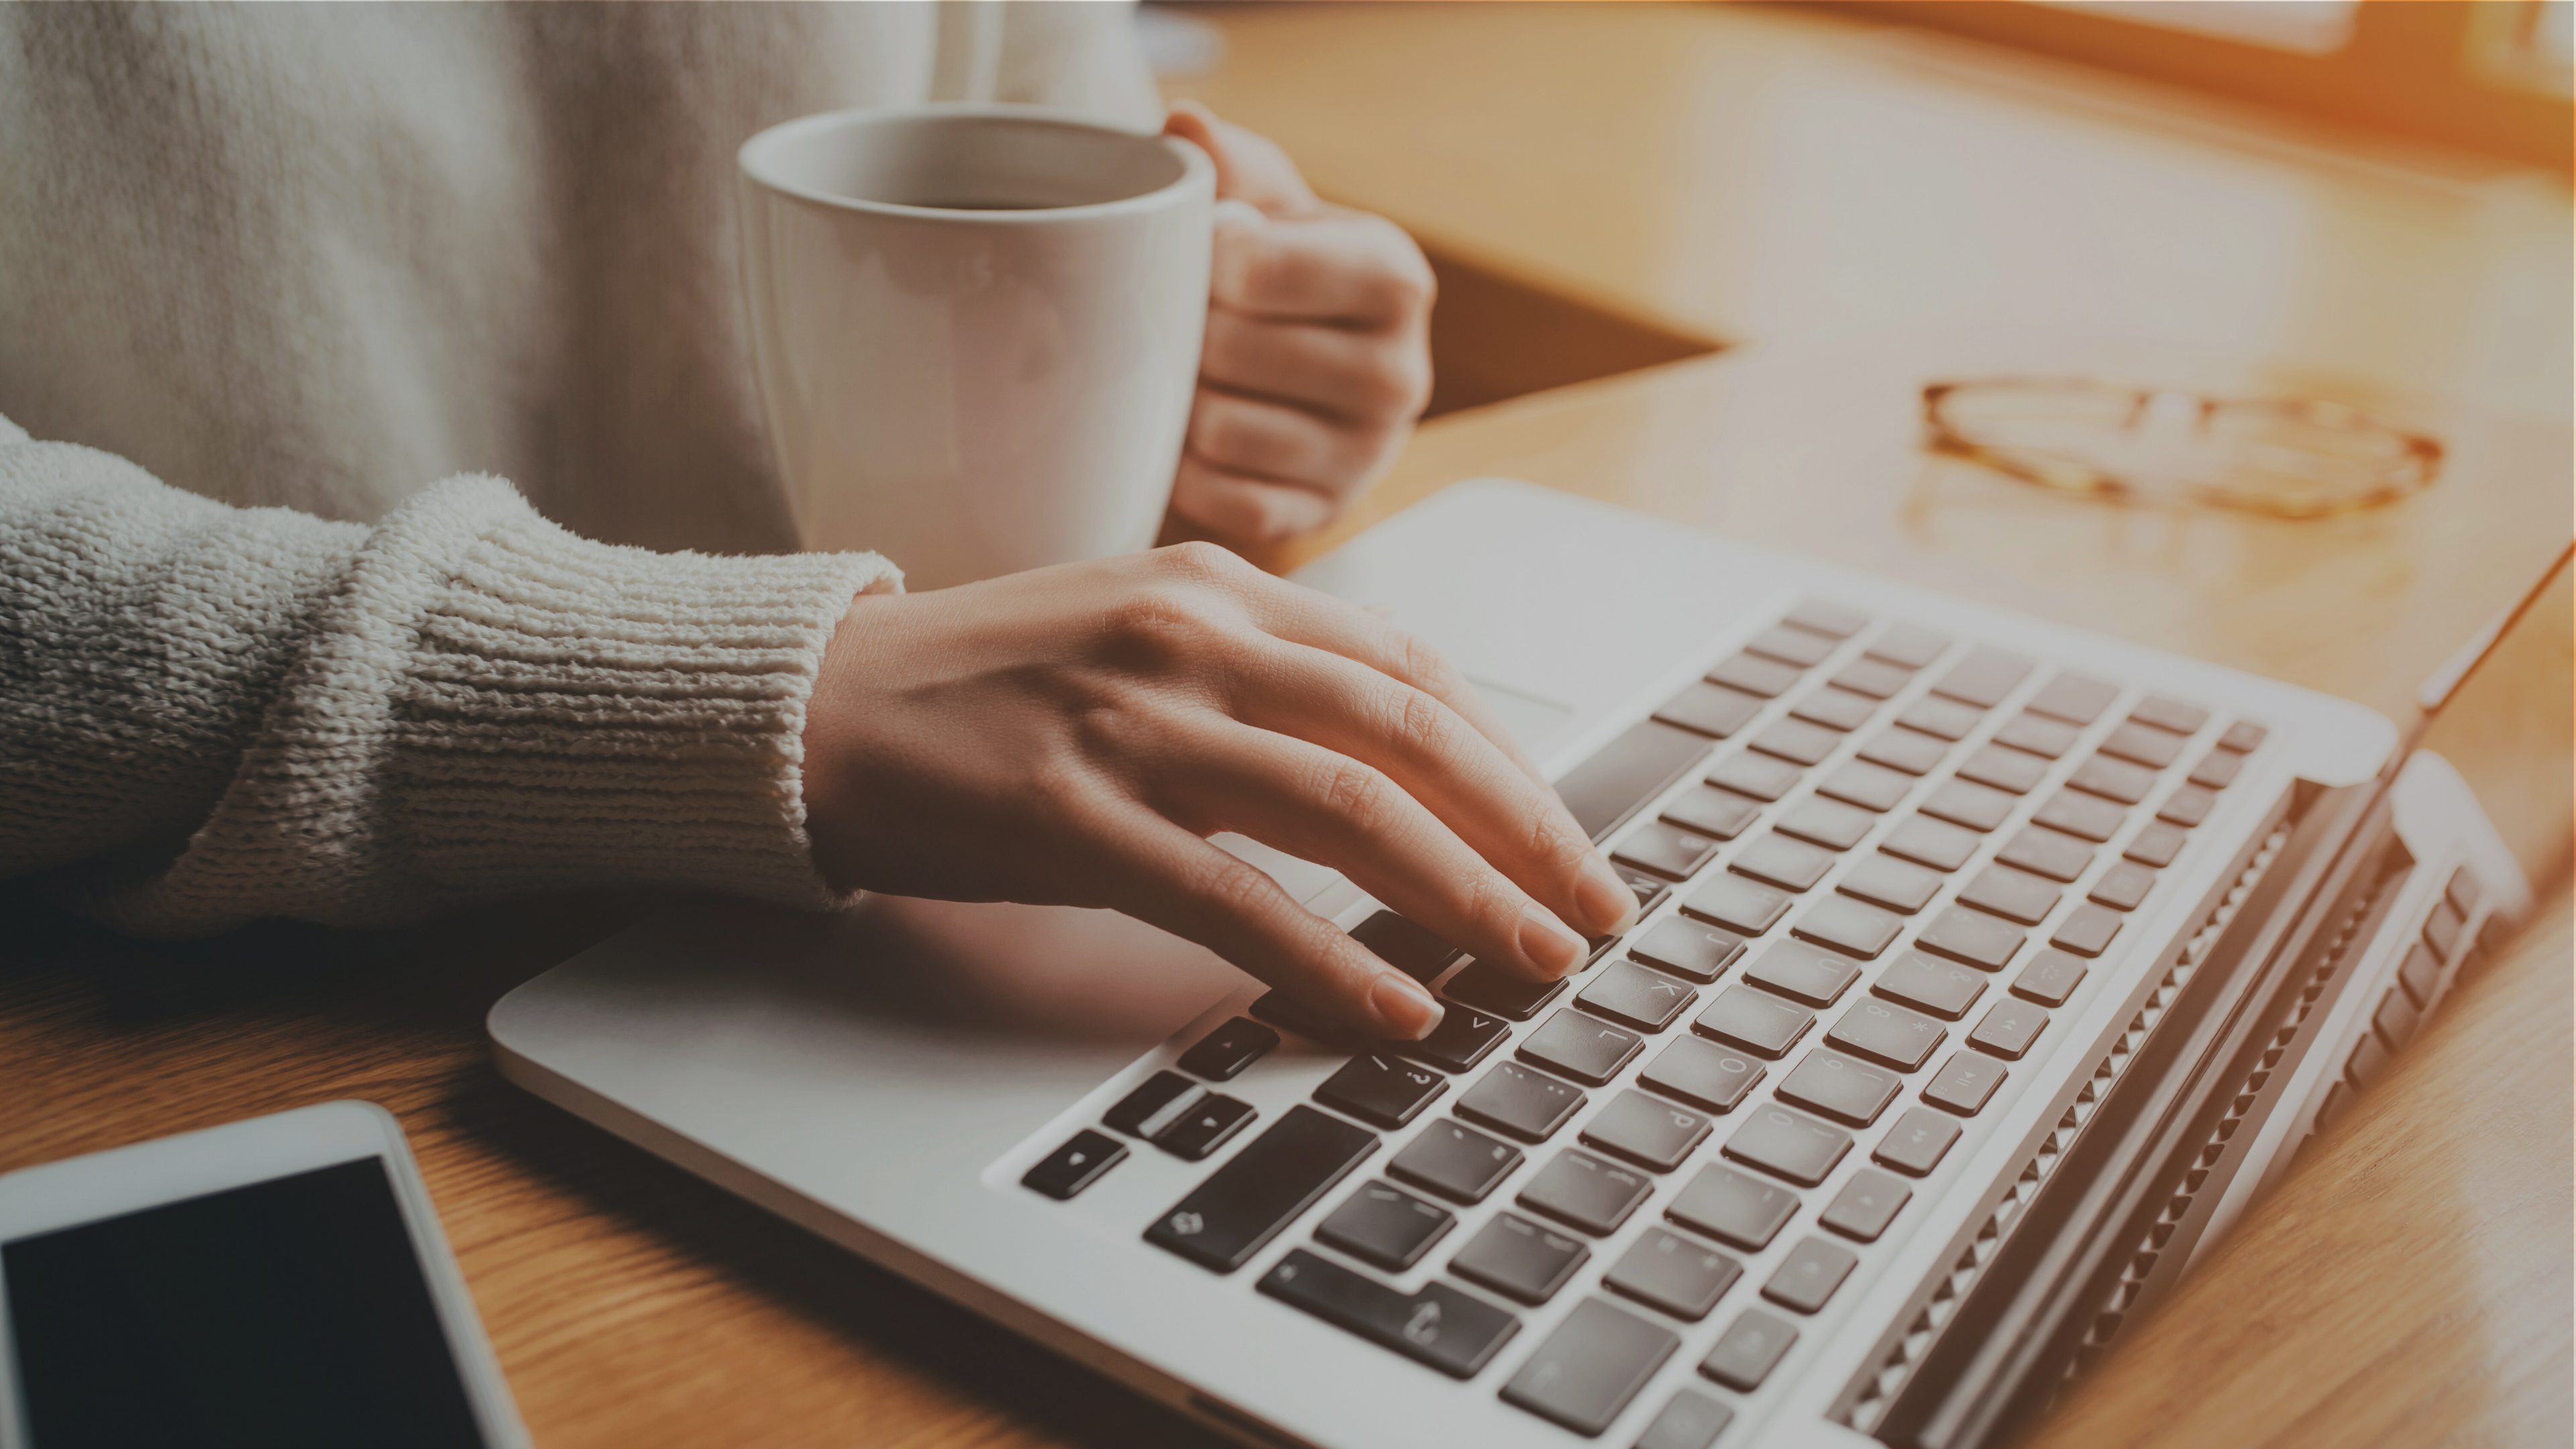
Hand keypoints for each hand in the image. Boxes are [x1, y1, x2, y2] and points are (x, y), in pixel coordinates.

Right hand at [800, 544, 1638, 1038]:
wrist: (817, 704)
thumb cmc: (983, 683)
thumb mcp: (1135, 630)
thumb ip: (1257, 670)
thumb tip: (1392, 753)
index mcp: (1218, 582)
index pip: (1410, 667)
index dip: (1507, 759)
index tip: (1566, 834)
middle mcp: (1191, 632)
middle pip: (1408, 729)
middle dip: (1525, 828)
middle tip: (1598, 911)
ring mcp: (1133, 718)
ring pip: (1347, 805)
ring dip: (1464, 892)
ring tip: (1535, 964)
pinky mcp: (1074, 811)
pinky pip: (1235, 895)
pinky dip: (1330, 956)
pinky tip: (1393, 1007)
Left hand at [1162, 102, 1434, 543]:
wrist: (1312, 370)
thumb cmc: (1282, 272)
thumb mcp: (1269, 202)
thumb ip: (1228, 163)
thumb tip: (1187, 127)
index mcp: (1394, 278)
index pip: (1259, 270)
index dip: (1197, 264)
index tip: (1191, 259)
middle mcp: (1401, 373)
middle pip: (1233, 353)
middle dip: (1184, 335)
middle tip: (1174, 324)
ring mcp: (1367, 455)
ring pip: (1222, 430)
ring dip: (1179, 403)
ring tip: (1181, 375)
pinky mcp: (1323, 514)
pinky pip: (1226, 500)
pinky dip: (1187, 469)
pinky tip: (1186, 435)